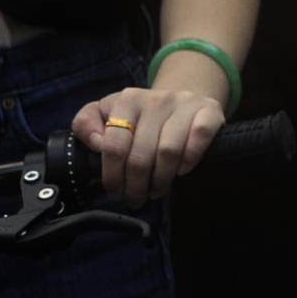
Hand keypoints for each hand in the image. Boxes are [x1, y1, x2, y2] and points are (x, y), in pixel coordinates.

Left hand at [73, 87, 224, 205]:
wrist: (182, 101)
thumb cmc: (141, 116)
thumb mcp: (107, 113)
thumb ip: (86, 122)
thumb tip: (96, 142)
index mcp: (128, 99)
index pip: (114, 145)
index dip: (112, 175)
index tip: (115, 190)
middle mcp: (157, 98)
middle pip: (141, 154)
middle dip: (136, 185)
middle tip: (135, 198)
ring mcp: (186, 103)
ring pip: (169, 151)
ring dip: (161, 179)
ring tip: (156, 190)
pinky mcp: (210, 110)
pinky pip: (199, 138)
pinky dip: (189, 159)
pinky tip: (181, 170)